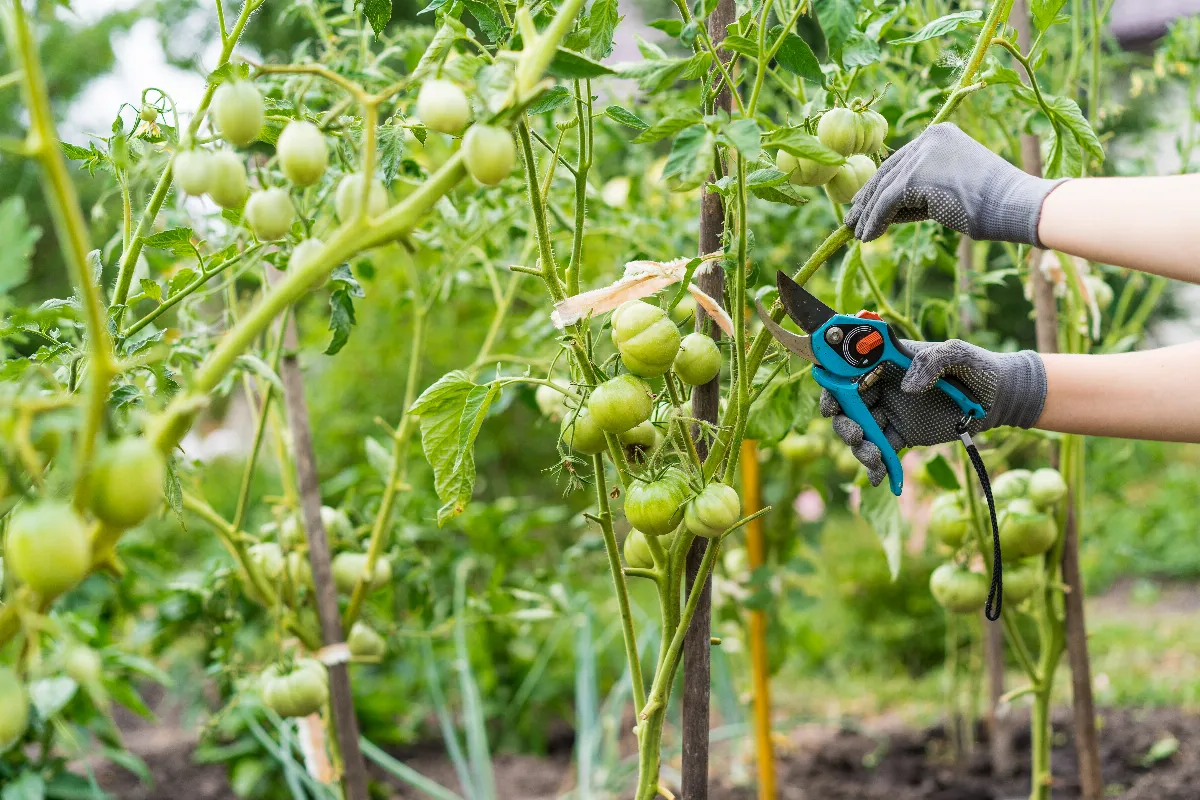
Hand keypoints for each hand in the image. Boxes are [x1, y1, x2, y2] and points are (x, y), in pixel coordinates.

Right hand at [821, 339, 1046, 486]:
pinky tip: (880, 479)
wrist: (1000, 397)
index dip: (833, 388)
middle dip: (845, 424)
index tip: (831, 406)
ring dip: (860, 448)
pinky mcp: (903, 434)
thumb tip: (906, 387)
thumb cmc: (979, 367)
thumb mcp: (958, 354)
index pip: (849, 372)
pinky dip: (878, 466)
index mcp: (888, 362)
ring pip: (862, 431)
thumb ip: (932, 361)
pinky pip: (883, 451)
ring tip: (874, 458)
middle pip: (848, 406)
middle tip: (856, 436)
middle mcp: (883, 387)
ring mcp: (891, 412)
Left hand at [843, 123, 1065, 245]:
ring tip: (856, 233)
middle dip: (867, 198)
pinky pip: (886, 203)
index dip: (879, 185)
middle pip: (887, 172)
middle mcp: (928, 138)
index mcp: (939, 134)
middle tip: (852, 218)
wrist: (1013, 204)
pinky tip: (868, 237)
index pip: (900, 162)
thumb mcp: (948, 188)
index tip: (864, 202)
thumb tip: (887, 208)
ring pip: (884, 189)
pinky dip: (874, 221)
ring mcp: (921, 155)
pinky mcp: (915, 177)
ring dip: (867, 214)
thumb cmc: (991, 203)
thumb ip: (920, 190)